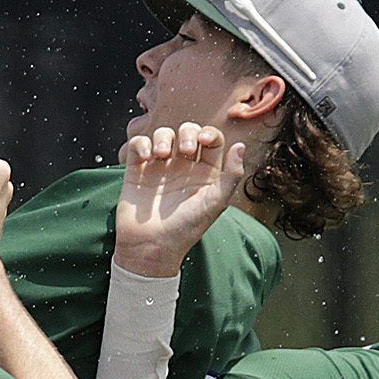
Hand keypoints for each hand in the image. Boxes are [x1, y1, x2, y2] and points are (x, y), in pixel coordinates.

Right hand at [113, 124, 246, 277]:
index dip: (209, 133)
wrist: (151, 246)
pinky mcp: (137, 171)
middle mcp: (184, 167)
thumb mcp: (215, 204)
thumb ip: (231, 176)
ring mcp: (160, 167)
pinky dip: (142, 144)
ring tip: (160, 156)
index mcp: (205, 173)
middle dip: (187, 133)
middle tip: (184, 150)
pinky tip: (146, 157)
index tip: (203, 141)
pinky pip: (139, 145)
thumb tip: (240, 146)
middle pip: (188, 132)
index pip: (212, 141)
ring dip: (163, 137)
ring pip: (164, 135)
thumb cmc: (186, 229)